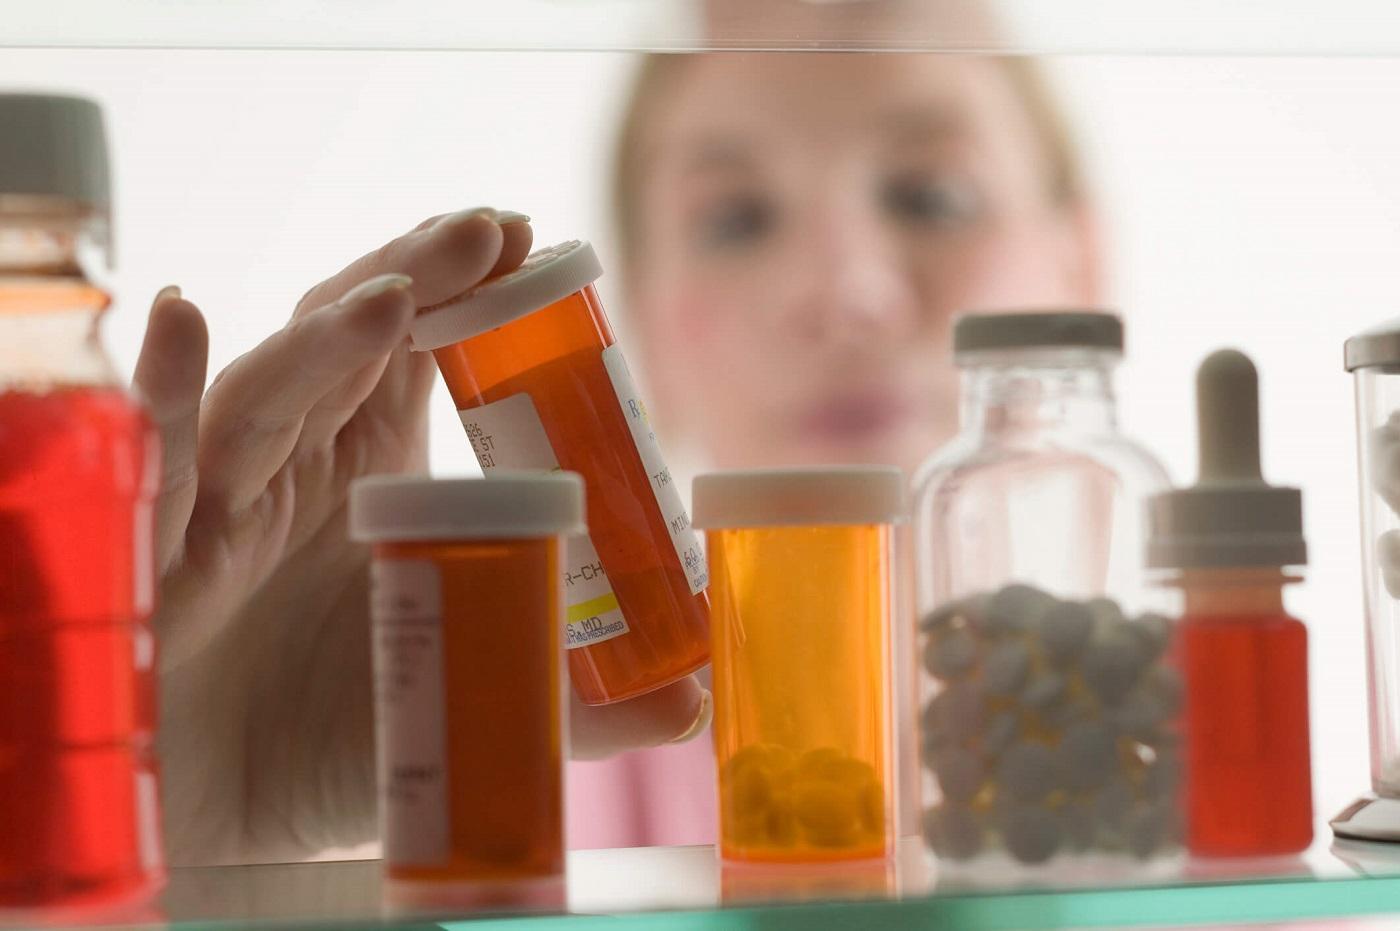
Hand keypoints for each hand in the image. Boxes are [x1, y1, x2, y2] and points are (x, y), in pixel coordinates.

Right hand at [135, 209, 710, 866]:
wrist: (219, 824)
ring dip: (327, 338)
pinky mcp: (157, 546)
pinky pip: (158, 455)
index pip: (419, 354)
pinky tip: (181, 321)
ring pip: (269, 389)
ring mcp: (223, 495)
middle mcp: (298, 463)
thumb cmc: (336, 746)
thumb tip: (695, 703)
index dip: (464, 294)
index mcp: (375, 474)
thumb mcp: (466, 703)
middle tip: (487, 232)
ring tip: (393, 296)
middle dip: (415, 275)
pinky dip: (162, 387)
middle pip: (348, 340)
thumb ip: (571, 702)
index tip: (526, 244)